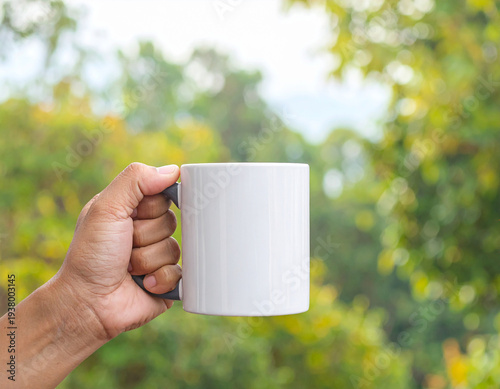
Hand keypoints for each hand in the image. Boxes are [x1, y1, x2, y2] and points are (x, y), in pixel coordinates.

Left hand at [55, 162, 181, 338]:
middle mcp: (146, 230)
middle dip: (146, 236)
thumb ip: (136, 180)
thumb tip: (173, 170)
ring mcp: (158, 255)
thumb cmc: (91, 254)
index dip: (150, 207)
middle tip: (125, 246)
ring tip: (128, 268)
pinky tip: (143, 284)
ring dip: (148, 260)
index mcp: (132, 209)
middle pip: (171, 221)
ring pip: (175, 248)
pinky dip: (160, 279)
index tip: (132, 216)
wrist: (87, 303)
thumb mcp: (106, 208)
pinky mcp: (167, 280)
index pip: (163, 194)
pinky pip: (180, 272)